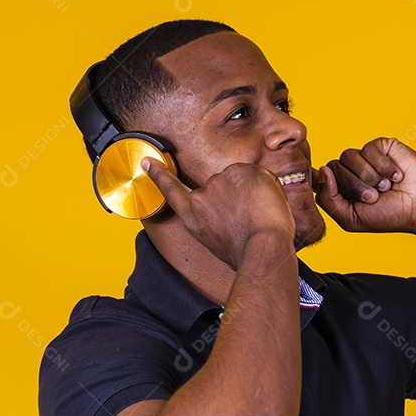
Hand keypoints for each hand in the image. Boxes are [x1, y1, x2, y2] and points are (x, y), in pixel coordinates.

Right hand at [143, 159, 295, 268]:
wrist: (261, 248)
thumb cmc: (247, 253)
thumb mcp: (221, 244)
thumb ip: (218, 223)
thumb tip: (231, 217)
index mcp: (193, 217)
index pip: (172, 190)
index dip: (159, 175)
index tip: (148, 162)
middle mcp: (202, 197)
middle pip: (222, 186)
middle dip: (238, 197)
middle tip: (251, 218)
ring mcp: (219, 181)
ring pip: (241, 179)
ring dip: (252, 191)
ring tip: (258, 214)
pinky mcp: (239, 171)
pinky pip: (257, 173)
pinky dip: (266, 185)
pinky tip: (266, 203)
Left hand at [316, 137, 415, 233]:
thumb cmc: (389, 215)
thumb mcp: (350, 218)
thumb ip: (327, 199)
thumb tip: (322, 170)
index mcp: (340, 189)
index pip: (322, 178)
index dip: (331, 185)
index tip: (347, 196)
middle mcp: (350, 171)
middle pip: (334, 166)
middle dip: (355, 185)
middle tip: (375, 198)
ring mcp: (365, 158)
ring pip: (348, 156)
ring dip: (369, 176)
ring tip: (386, 187)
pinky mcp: (380, 147)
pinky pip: (369, 149)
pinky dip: (383, 166)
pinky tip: (396, 176)